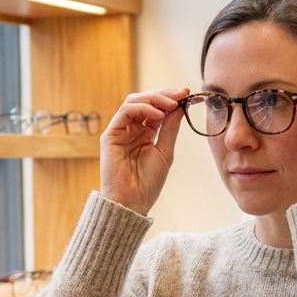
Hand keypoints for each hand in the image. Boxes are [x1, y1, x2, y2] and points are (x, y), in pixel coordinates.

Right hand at [100, 87, 188, 215]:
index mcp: (145, 133)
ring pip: (134, 102)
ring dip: (154, 99)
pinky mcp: (110, 135)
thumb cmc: (147, 183)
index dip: (170, 99)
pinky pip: (125, 112)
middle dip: (164, 95)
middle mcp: (131, 129)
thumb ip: (170, 128)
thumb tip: (180, 106)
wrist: (132, 202)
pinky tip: (158, 114)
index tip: (186, 94)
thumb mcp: (165, 151)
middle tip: (180, 93)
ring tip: (171, 103)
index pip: (156, 108)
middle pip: (145, 101)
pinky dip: (142, 108)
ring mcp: (120, 131)